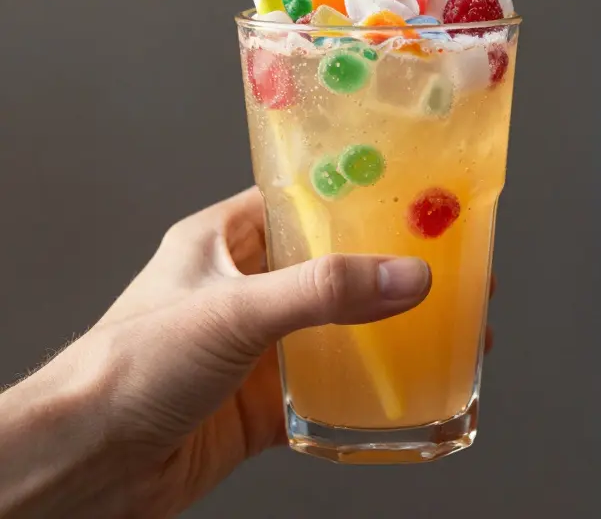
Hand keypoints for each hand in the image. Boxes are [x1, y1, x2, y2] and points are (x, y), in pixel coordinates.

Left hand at [0, 188, 494, 517]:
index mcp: (224, 242)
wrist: (86, 465)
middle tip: (453, 266)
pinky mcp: (261, 403)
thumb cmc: (124, 370)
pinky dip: (369, 395)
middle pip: (334, 267)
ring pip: (339, 332)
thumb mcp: (234, 310)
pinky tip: (407, 395)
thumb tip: (406, 276)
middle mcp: (244, 290)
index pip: (302, 200)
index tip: (417, 196)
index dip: (359, 195)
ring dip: (391, 334)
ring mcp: (255, 349)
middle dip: (392, 269)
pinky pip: (329, 393)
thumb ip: (324, 292)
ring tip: (452, 329)